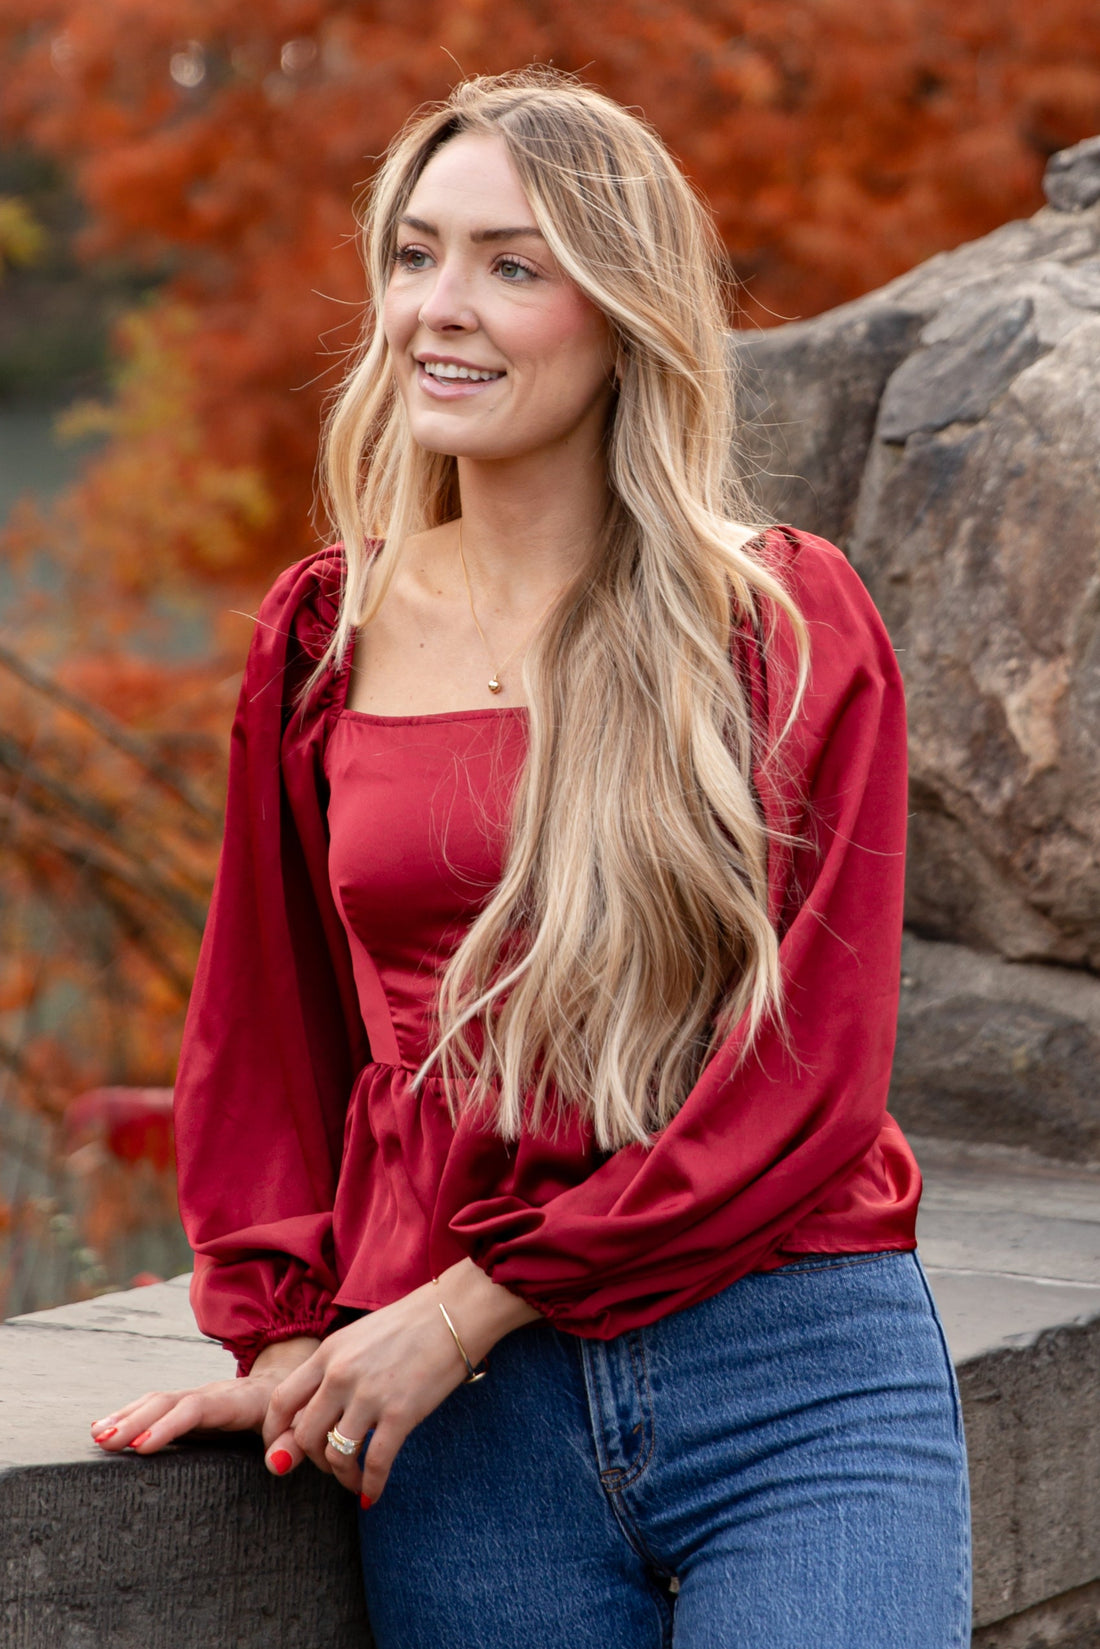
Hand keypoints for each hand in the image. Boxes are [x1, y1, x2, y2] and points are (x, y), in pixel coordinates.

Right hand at [89, 1335, 319, 1468]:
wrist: (290, 1380)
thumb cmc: (293, 1411)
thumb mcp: (299, 1423)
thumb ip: (292, 1442)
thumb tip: (277, 1464)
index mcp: (240, 1400)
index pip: (201, 1408)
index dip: (171, 1425)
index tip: (142, 1445)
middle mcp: (214, 1394)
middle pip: (170, 1402)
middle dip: (137, 1420)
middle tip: (106, 1442)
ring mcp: (198, 1398)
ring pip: (157, 1401)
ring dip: (126, 1416)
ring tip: (98, 1436)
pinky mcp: (188, 1406)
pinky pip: (155, 1407)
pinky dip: (128, 1415)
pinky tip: (104, 1429)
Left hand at [264, 1261, 538, 1506]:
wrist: (454, 1311)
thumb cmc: (409, 1323)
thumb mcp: (358, 1338)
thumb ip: (333, 1370)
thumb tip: (315, 1411)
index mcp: (327, 1353)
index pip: (280, 1401)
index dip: (275, 1434)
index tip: (284, 1452)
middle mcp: (340, 1375)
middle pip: (304, 1435)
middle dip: (312, 1460)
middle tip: (329, 1465)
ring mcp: (369, 1395)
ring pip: (335, 1455)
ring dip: (342, 1476)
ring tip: (354, 1480)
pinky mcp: (400, 1413)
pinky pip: (375, 1463)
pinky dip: (370, 1486)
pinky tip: (372, 1495)